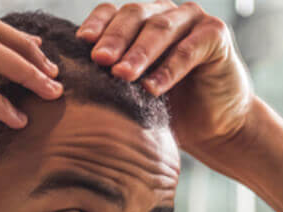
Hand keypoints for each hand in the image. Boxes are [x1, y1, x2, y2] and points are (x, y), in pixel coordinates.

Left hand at [76, 1, 253, 155]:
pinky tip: (152, 88)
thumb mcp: (130, 95)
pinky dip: (169, 68)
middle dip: (114, 38)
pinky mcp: (215, 36)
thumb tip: (66, 85)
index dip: (97, 24)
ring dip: (139, 52)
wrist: (211, 126)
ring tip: (122, 75)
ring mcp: (191, 22)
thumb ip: (108, 82)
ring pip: (160, 29)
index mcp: (139, 24)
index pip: (112, 13)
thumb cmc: (165, 110)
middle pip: (134, 15)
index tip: (81, 42)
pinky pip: (189, 50)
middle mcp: (165, 15)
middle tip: (99, 60)